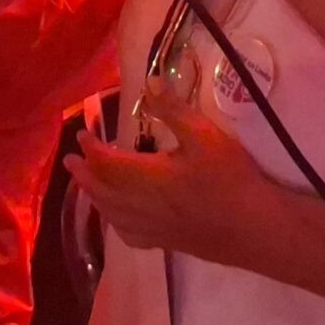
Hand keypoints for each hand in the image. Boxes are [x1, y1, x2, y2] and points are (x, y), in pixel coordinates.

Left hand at [65, 87, 282, 265]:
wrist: (254, 227)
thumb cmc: (230, 178)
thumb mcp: (204, 135)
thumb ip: (173, 109)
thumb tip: (148, 82)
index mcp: (147, 177)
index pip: (108, 162)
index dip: (92, 148)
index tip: (83, 134)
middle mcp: (142, 205)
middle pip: (103, 190)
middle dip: (85, 174)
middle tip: (71, 161)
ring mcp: (153, 227)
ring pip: (112, 214)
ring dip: (95, 197)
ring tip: (87, 186)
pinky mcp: (166, 242)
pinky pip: (129, 235)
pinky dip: (115, 223)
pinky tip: (119, 221)